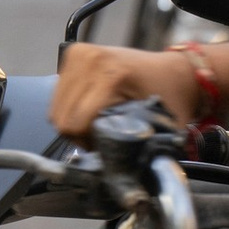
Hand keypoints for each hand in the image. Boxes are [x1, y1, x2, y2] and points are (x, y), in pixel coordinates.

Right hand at [50, 42, 201, 139]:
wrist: (172, 70)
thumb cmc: (169, 96)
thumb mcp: (158, 125)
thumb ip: (138, 148)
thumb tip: (120, 175)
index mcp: (110, 76)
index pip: (75, 123)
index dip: (87, 143)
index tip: (105, 146)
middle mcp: (90, 60)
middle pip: (62, 116)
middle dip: (78, 134)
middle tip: (100, 136)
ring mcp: (80, 54)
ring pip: (56, 107)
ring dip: (73, 120)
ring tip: (95, 122)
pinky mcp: (74, 53)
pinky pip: (59, 94)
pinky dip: (71, 107)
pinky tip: (88, 108)